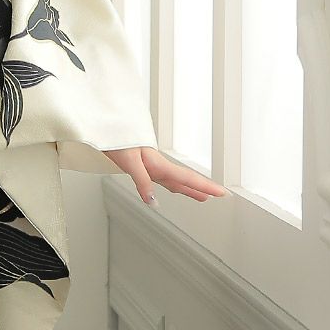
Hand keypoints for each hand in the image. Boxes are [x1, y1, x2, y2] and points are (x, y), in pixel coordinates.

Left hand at [103, 147, 228, 205]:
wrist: (107, 128)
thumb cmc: (117, 141)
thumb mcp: (129, 162)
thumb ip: (142, 182)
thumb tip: (153, 202)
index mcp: (158, 164)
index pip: (186, 177)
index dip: (204, 186)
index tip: (220, 192)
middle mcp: (159, 166)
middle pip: (186, 179)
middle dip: (204, 187)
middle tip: (221, 194)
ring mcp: (154, 166)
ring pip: (177, 180)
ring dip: (191, 189)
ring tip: (204, 197)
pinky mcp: (146, 166)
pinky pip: (166, 178)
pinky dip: (175, 185)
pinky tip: (177, 189)